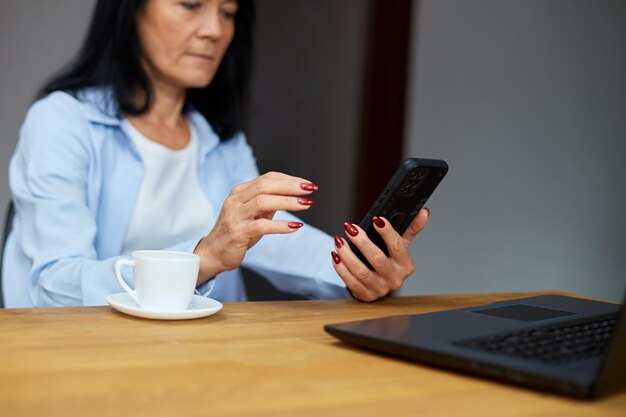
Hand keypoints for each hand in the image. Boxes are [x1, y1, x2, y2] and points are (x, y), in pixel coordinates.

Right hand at [194, 172, 317, 283]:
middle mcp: (236, 200)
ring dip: (288, 202)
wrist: (213, 253)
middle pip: (266, 185)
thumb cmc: (236, 232)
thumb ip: (268, 203)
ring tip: (306, 204)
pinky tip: (295, 226)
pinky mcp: (238, 232)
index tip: (307, 184)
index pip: (268, 178)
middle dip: (290, 186)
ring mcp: (235, 216)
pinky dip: (280, 225)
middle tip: (310, 189)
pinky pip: (261, 226)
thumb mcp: (253, 214)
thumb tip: (291, 195)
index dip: (289, 179)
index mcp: (240, 192)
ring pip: (263, 202)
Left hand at [331, 208, 429, 301]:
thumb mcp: (401, 246)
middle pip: (378, 260)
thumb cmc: (390, 262)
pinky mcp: (366, 296)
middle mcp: (394, 279)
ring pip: (361, 272)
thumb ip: (411, 228)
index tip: (377, 219)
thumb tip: (424, 212)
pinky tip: (335, 256)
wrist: (380, 286)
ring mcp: (380, 289)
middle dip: (362, 242)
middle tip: (350, 228)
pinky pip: (351, 282)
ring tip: (339, 241)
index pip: (398, 246)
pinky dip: (341, 268)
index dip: (388, 232)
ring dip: (347, 255)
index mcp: (405, 265)